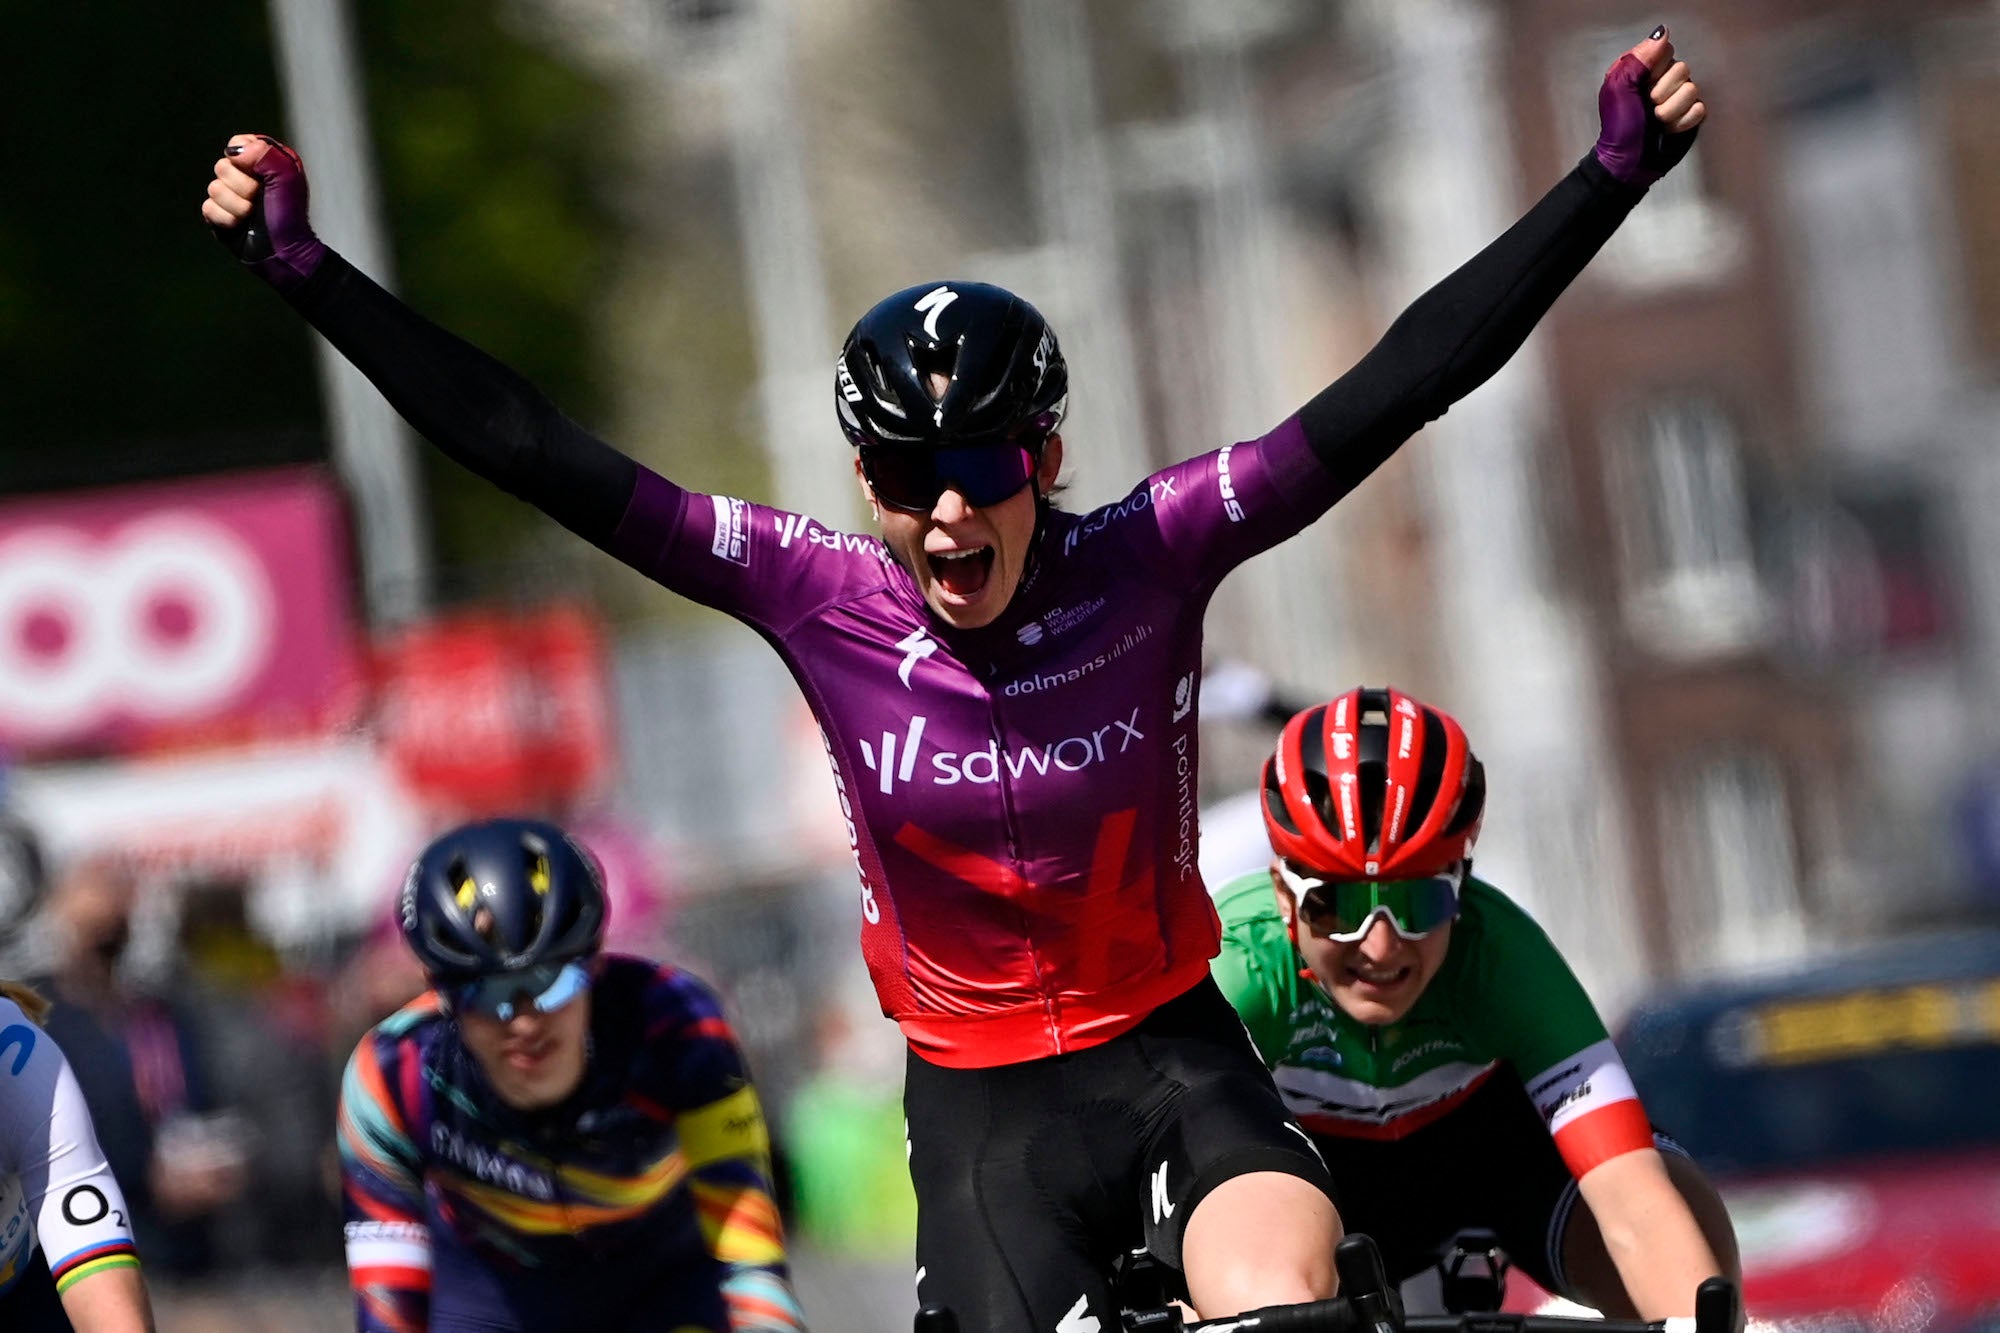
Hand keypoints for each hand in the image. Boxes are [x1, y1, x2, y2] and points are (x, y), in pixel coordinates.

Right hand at [202, 133, 326, 291]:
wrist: (282, 252)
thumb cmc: (289, 215)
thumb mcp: (287, 179)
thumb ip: (267, 155)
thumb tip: (234, 150)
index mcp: (263, 161)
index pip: (238, 143)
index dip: (246, 158)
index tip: (261, 174)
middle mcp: (244, 175)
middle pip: (222, 166)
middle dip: (243, 187)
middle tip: (260, 200)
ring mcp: (229, 195)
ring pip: (214, 188)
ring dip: (237, 206)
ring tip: (252, 215)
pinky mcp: (217, 214)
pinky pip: (208, 207)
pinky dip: (227, 219)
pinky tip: (240, 225)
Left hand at [1594, 25, 1706, 187]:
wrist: (1628, 162)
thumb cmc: (1620, 127)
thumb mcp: (1618, 87)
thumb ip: (1638, 58)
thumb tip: (1662, 34)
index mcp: (1644, 69)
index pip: (1666, 51)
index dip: (1655, 69)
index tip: (1641, 86)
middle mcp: (1663, 80)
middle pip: (1682, 68)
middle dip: (1662, 92)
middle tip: (1648, 107)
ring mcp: (1679, 98)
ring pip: (1692, 89)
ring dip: (1670, 111)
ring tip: (1656, 121)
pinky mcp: (1691, 116)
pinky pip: (1699, 109)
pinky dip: (1681, 123)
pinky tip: (1668, 130)